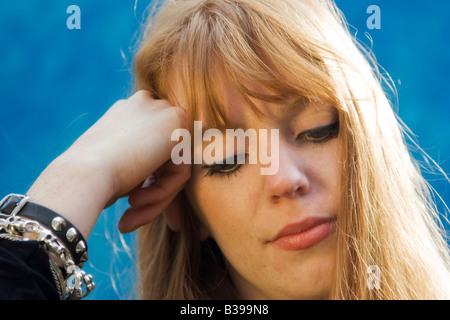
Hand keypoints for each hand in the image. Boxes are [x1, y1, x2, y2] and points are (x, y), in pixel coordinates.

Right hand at [27, 90, 189, 236]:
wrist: (81, 174)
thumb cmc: (88, 176)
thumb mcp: (116, 164)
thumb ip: (140, 162)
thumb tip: (158, 179)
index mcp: (130, 110)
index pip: (151, 150)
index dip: (146, 182)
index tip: (131, 206)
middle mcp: (149, 104)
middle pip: (166, 159)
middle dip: (154, 192)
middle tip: (130, 221)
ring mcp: (164, 112)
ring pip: (174, 168)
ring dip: (155, 198)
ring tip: (128, 219)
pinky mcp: (178, 126)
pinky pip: (180, 172)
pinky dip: (162, 194)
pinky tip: (133, 203)